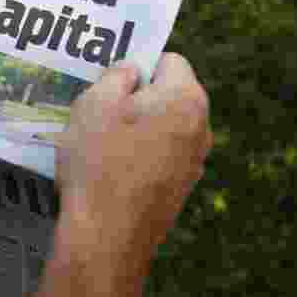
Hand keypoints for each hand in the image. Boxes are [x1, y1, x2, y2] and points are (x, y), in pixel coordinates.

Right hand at [56, 53, 211, 254]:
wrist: (108, 236)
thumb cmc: (99, 162)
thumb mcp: (95, 102)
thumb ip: (117, 75)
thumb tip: (132, 72)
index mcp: (185, 98)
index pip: (169, 60)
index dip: (139, 65)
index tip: (111, 81)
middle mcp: (201, 128)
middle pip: (170, 95)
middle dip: (139, 97)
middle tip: (101, 110)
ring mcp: (195, 162)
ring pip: (164, 127)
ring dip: (139, 128)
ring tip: (101, 142)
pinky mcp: (182, 189)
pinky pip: (161, 156)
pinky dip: (141, 156)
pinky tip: (111, 169)